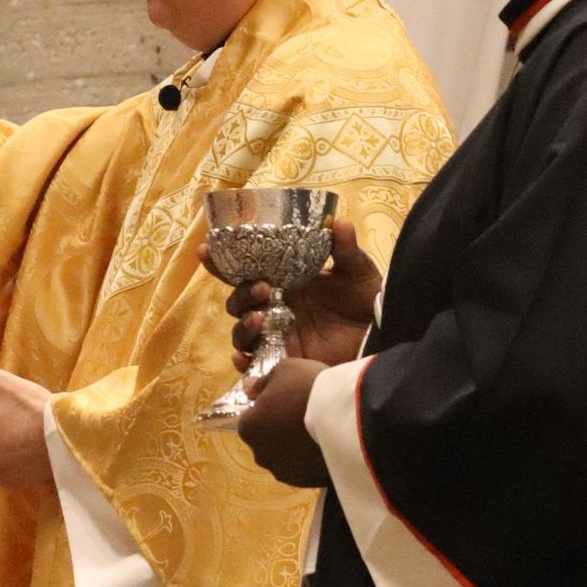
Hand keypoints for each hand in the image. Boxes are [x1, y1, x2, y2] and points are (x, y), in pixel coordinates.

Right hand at [211, 218, 380, 371]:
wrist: (381, 336)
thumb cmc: (366, 302)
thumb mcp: (356, 272)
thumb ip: (345, 250)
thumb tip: (337, 222)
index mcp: (284, 282)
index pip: (246, 270)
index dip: (222, 261)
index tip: (205, 250)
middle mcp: (274, 308)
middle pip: (237, 303)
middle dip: (241, 294)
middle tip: (263, 288)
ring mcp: (276, 336)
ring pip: (240, 333)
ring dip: (242, 325)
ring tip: (261, 319)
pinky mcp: (283, 361)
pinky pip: (252, 364)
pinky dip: (242, 362)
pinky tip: (243, 356)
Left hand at [236, 356, 330, 487]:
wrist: (349, 416)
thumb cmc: (309, 388)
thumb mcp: (284, 370)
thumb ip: (262, 382)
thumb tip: (248, 389)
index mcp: (248, 427)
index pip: (252, 417)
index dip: (269, 407)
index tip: (289, 399)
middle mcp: (260, 454)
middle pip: (267, 440)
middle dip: (280, 430)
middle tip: (305, 413)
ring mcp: (284, 472)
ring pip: (286, 457)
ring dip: (296, 447)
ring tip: (320, 430)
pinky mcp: (306, 483)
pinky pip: (306, 469)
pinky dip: (312, 460)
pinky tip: (327, 446)